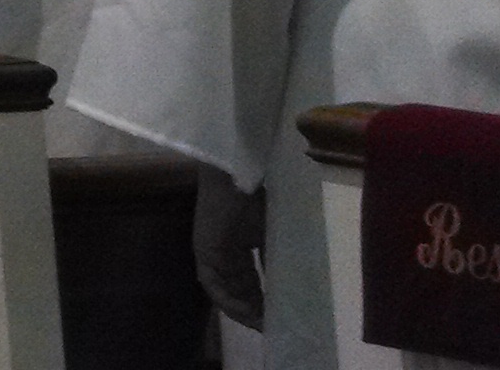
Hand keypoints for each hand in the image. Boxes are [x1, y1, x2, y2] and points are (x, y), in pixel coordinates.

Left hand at [192, 168, 265, 326]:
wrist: (237, 174)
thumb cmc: (257, 196)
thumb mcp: (273, 233)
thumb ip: (277, 256)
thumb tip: (296, 284)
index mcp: (239, 244)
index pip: (250, 279)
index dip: (263, 299)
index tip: (279, 316)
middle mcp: (222, 251)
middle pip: (237, 288)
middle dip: (254, 309)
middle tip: (271, 326)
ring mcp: (210, 251)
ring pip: (223, 289)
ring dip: (240, 308)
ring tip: (259, 324)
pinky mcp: (203, 250)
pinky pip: (211, 283)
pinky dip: (227, 299)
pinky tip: (243, 311)